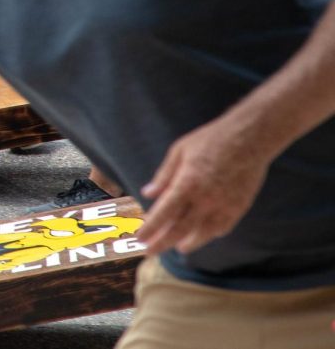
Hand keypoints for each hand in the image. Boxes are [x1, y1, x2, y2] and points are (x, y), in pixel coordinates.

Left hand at [139, 117, 270, 256]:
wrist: (250, 138)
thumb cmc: (210, 140)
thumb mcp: (179, 151)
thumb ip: (164, 175)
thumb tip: (148, 194)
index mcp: (187, 184)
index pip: (163, 214)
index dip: (150, 228)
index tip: (139, 238)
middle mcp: (205, 200)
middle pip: (180, 229)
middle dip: (162, 242)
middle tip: (150, 251)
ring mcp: (224, 206)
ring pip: (202, 233)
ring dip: (188, 242)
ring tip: (178, 248)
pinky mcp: (239, 207)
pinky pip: (223, 227)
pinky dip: (211, 234)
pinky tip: (204, 236)